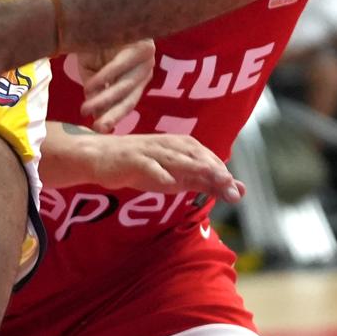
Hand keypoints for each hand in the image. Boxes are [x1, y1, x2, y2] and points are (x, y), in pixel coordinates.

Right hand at [76, 39, 153, 131]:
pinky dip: (104, 76)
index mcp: (137, 78)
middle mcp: (145, 70)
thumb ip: (96, 87)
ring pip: (124, 84)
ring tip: (86, 108)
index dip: (114, 116)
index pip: (128, 102)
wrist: (102, 9)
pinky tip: (90, 86)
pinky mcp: (141, 45)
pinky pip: (121, 64)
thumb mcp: (93, 68)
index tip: (100, 131)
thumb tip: (93, 111)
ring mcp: (146, 58)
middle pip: (129, 98)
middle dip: (112, 113)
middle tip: (97, 128)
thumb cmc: (96, 39)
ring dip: (104, 98)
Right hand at [85, 130, 243, 201]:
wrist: (99, 158)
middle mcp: (166, 144)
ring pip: (175, 158)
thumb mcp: (175, 176)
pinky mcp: (132, 160)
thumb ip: (204, 183)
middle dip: (214, 170)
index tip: (236, 190)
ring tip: (210, 179)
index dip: (221, 172)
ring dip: (195, 168)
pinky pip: (148, 166)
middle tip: (230, 186)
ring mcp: (149, 151)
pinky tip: (170, 184)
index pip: (206, 156)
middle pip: (195, 155)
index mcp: (178, 145)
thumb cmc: (141, 166)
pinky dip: (159, 174)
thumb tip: (237, 190)